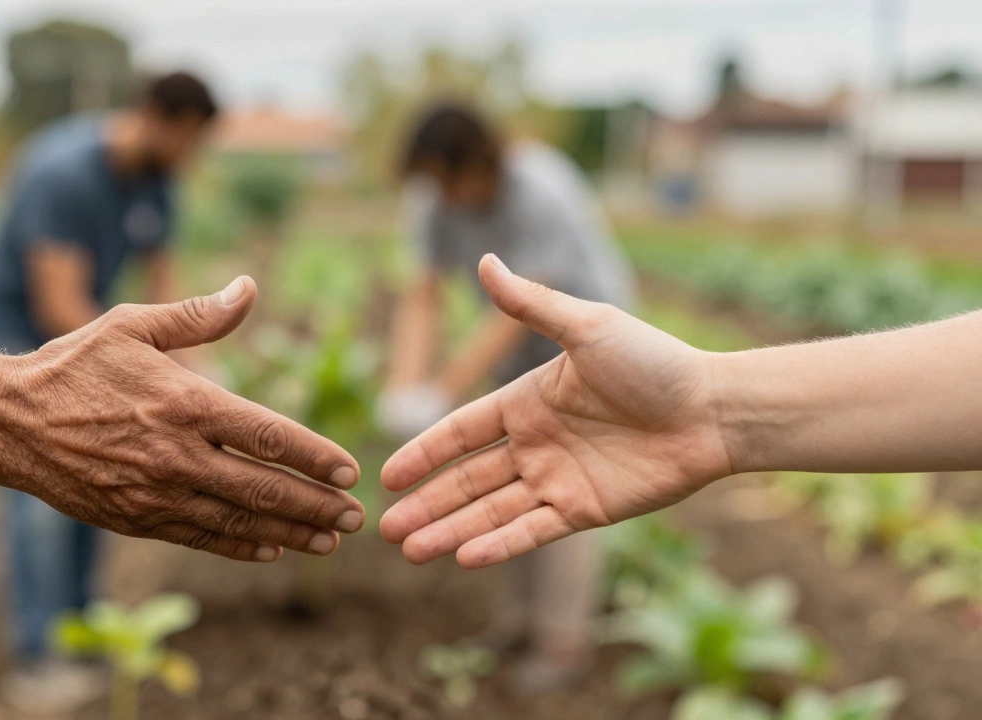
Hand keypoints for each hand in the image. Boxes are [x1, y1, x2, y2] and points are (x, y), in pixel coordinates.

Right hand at [0, 277, 364, 561]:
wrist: (7, 423)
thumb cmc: (73, 365)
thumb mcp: (132, 326)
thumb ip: (198, 315)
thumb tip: (250, 288)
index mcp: (186, 402)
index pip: (269, 434)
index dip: (315, 456)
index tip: (349, 471)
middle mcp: (178, 454)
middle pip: (265, 487)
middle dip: (317, 504)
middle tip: (358, 516)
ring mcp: (157, 492)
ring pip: (240, 520)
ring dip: (291, 532)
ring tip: (330, 539)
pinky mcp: (137, 518)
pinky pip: (201, 537)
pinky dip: (241, 545)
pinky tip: (272, 549)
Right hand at [379, 255, 732, 568]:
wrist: (714, 410)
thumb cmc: (654, 361)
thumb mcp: (586, 327)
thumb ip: (531, 304)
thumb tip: (483, 261)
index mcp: (527, 401)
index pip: (461, 431)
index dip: (424, 453)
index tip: (388, 476)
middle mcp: (535, 444)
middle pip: (467, 480)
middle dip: (426, 504)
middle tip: (384, 528)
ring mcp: (557, 480)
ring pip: (491, 511)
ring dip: (450, 530)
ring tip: (410, 550)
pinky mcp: (585, 511)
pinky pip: (533, 531)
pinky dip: (499, 545)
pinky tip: (465, 557)